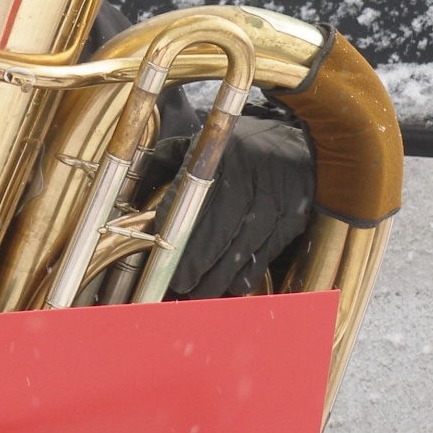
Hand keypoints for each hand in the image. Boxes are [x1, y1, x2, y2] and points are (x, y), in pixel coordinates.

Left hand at [139, 115, 314, 298]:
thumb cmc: (239, 145)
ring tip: (198, 292)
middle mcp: (249, 176)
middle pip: (217, 228)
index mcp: (221, 154)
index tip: (161, 252)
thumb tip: (131, 196)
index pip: (191, 196)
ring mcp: (274, 200)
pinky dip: (246, 274)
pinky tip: (229, 285)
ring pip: (241, 247)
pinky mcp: (291, 219)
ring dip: (217, 275)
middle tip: (178, 284)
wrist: (301, 141)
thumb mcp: (200, 141)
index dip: (176, 227)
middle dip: (195, 261)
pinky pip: (265, 253)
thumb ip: (164, 163)